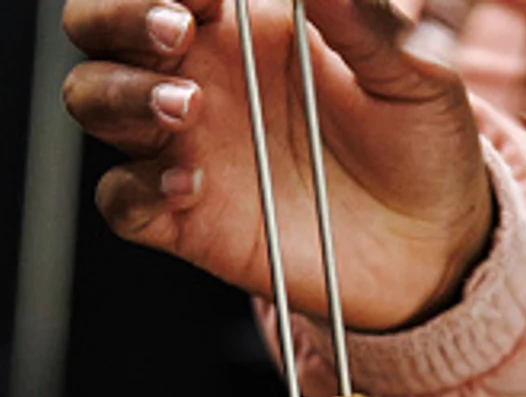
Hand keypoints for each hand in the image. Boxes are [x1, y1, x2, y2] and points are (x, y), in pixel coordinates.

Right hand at [64, 0, 496, 331]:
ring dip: (121, 93)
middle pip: (100, 27)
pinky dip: (136, 190)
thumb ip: (371, 24)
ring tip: (185, 108)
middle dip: (119, 15)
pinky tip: (190, 186)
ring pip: (93, 100)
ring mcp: (183, 147)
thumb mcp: (416, 76)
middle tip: (180, 30)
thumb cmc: (420, 143)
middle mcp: (199, 75)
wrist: (432, 245)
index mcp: (244, 23)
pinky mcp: (184, 221)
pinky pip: (122, 200)